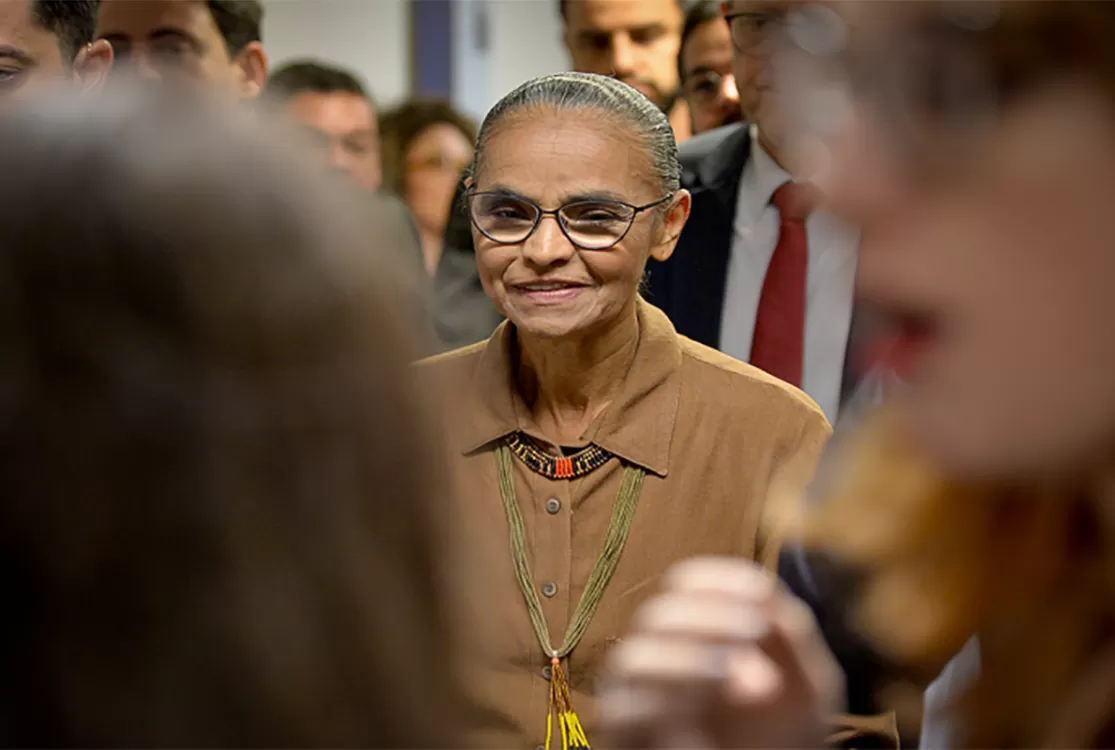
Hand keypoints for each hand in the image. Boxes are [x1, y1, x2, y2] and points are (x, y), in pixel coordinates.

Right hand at [598, 557, 844, 748]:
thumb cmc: (781, 742)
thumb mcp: (806, 690)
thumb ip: (793, 640)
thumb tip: (766, 596)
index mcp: (695, 637)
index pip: (684, 586)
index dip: (716, 579)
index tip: (757, 589)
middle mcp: (658, 661)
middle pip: (656, 614)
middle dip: (708, 615)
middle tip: (754, 628)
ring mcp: (636, 701)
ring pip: (633, 658)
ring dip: (684, 659)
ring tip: (728, 675)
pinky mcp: (624, 738)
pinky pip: (624, 712)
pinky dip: (661, 708)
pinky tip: (699, 718)